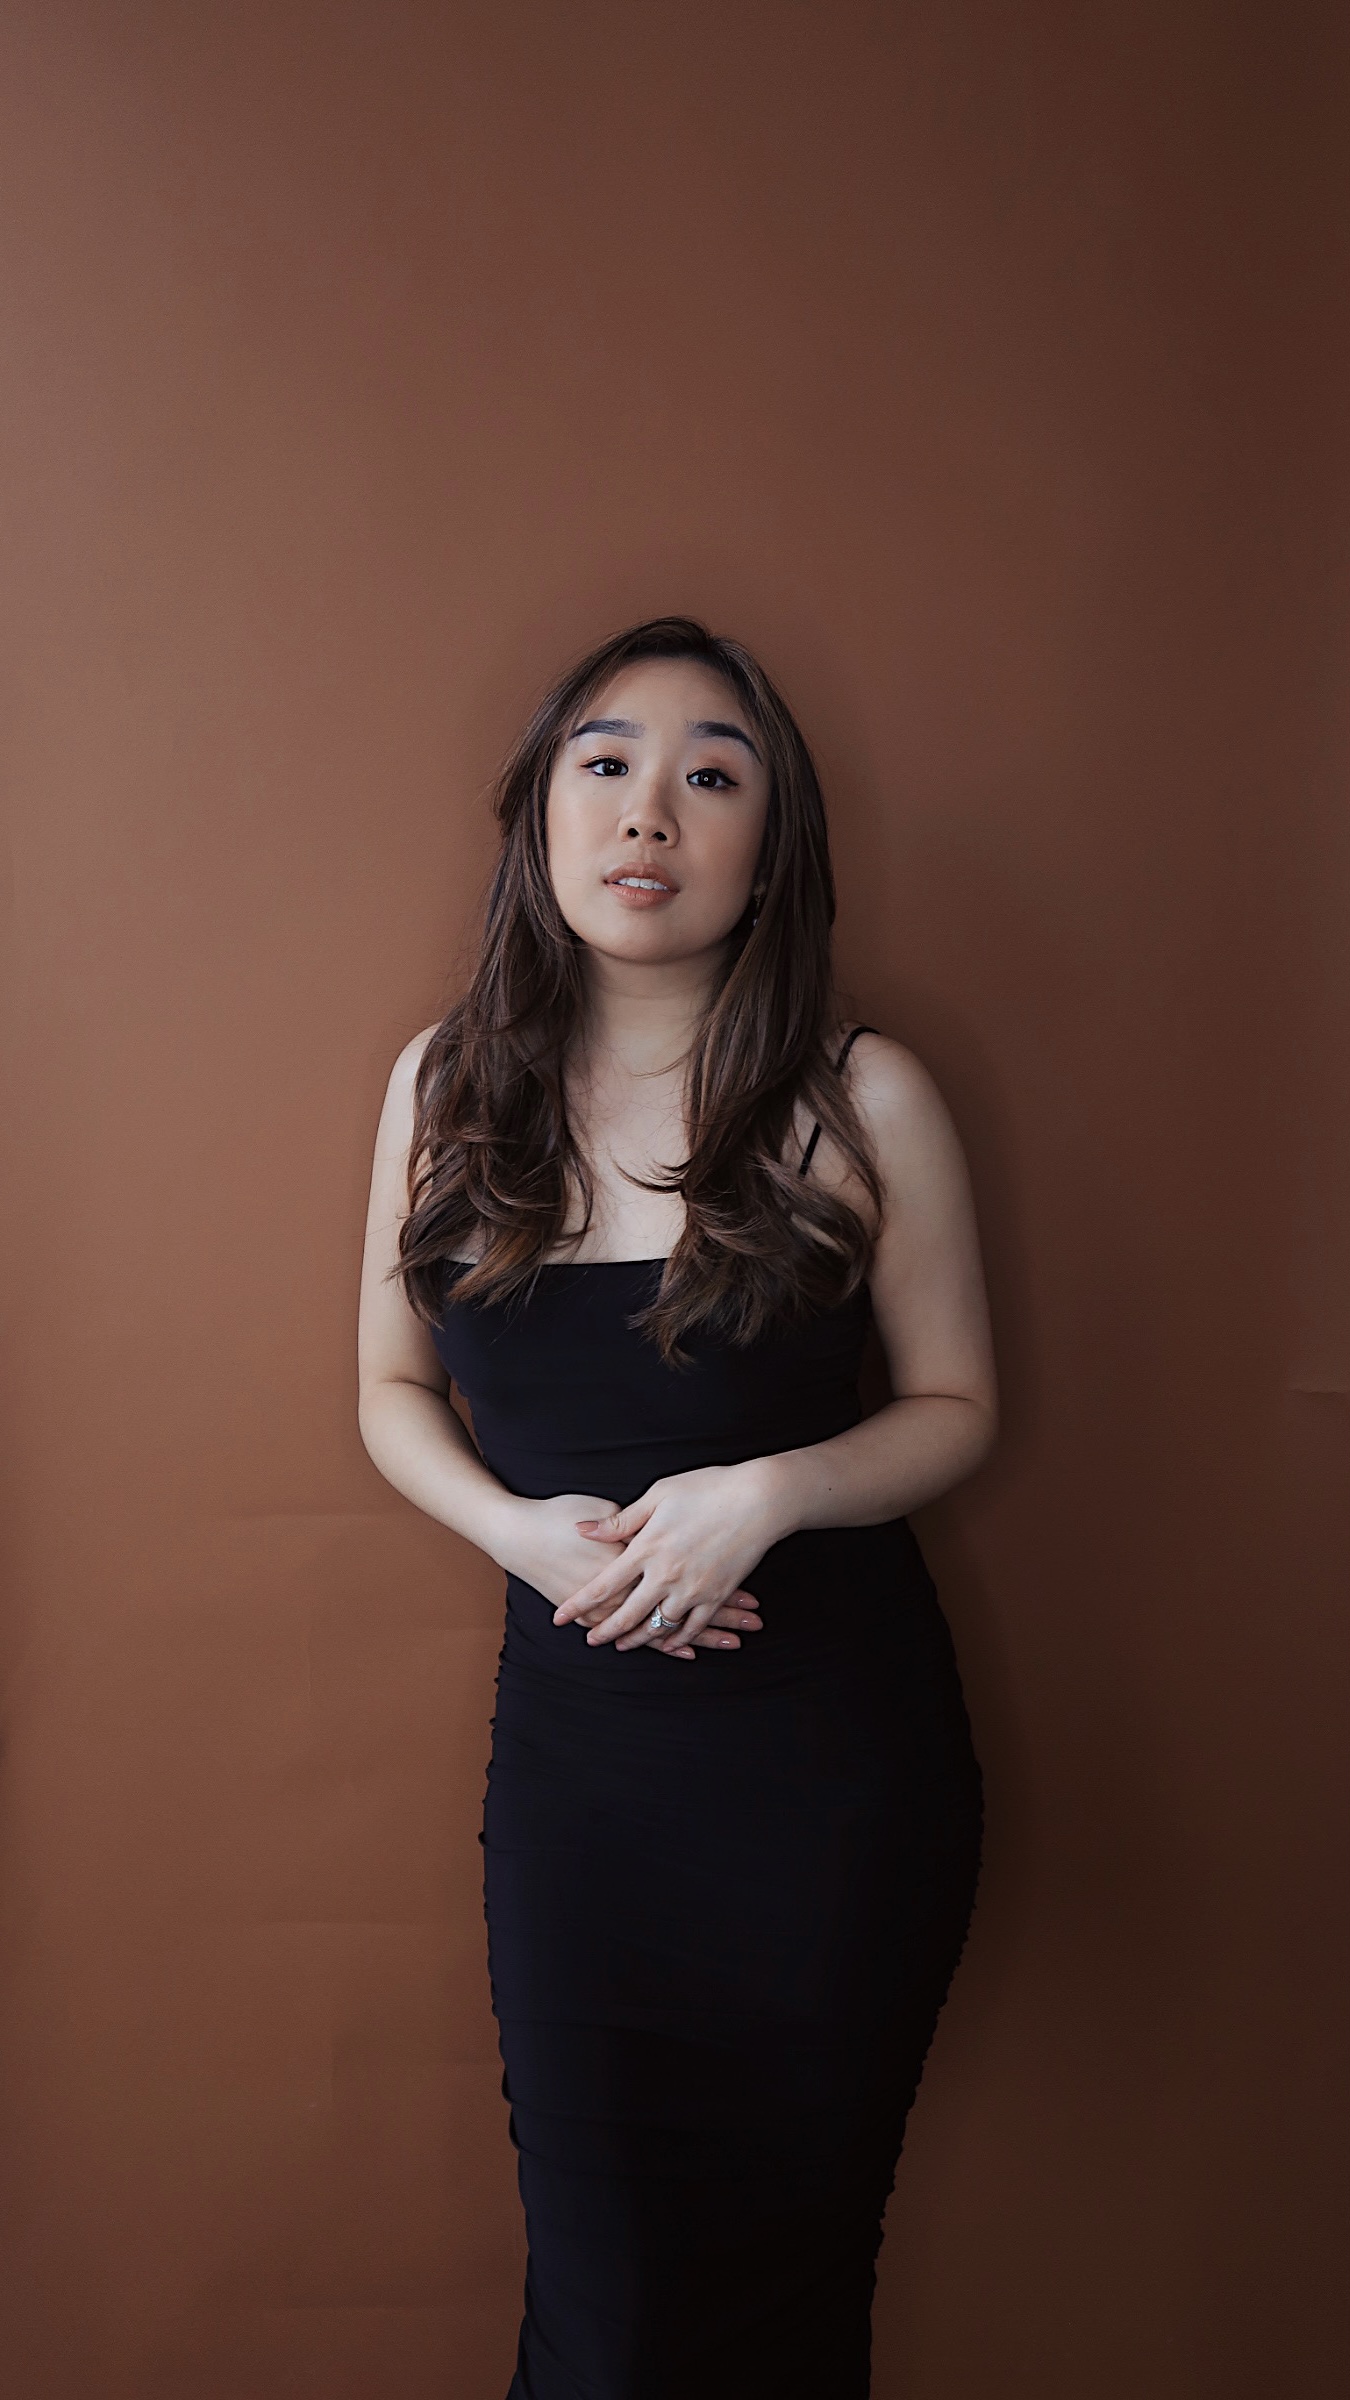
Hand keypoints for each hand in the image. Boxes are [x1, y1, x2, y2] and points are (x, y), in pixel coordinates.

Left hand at [551, 1461, 788, 1655]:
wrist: (759, 1499)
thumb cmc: (708, 1489)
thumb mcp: (659, 1494)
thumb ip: (620, 1520)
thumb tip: (584, 1529)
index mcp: (647, 1548)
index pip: (603, 1584)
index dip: (578, 1603)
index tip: (559, 1617)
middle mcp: (666, 1574)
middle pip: (627, 1613)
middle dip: (605, 1631)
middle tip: (589, 1640)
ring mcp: (693, 1588)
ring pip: (658, 1625)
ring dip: (638, 1639)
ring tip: (623, 1646)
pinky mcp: (717, 1594)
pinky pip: (693, 1626)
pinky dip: (678, 1639)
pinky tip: (668, 1644)